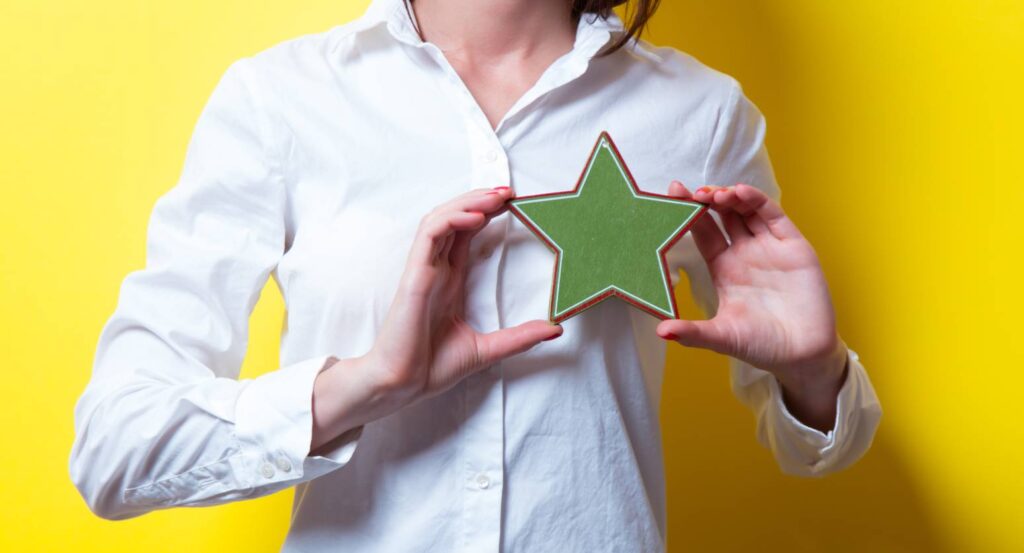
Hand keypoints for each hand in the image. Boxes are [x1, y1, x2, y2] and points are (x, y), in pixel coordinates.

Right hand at [311, 187, 560, 450]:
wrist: (402, 385)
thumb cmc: (432, 367)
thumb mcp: (488, 349)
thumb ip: (520, 337)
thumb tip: (556, 329)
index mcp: (449, 280)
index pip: (466, 233)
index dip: (487, 213)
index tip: (514, 204)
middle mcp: (435, 269)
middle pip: (454, 218)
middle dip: (480, 200)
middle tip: (509, 191)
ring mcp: (423, 269)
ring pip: (440, 218)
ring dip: (467, 202)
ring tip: (495, 196)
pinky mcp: (413, 275)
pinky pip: (429, 235)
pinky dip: (450, 220)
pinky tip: (474, 217)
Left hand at [658, 182, 847, 429]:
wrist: (803, 356)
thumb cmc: (762, 345)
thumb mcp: (722, 337)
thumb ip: (692, 333)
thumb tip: (660, 332)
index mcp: (724, 267)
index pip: (702, 231)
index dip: (687, 213)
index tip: (671, 194)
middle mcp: (744, 252)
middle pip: (722, 215)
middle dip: (706, 200)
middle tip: (690, 192)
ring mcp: (768, 247)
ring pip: (746, 210)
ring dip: (729, 196)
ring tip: (714, 194)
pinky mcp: (793, 246)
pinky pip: (773, 216)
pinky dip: (756, 201)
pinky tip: (740, 193)